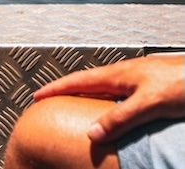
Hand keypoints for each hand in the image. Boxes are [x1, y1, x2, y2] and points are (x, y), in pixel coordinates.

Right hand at [33, 53, 184, 142]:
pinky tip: (111, 111)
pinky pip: (116, 94)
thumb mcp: (148, 103)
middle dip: (66, 90)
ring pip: (102, 88)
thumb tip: (90, 133)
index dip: (56, 88)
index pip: (78, 81)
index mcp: (117, 74)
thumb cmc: (180, 84)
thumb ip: (119, 118)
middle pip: (86, 82)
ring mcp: (135, 78)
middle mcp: (123, 74)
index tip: (37, 96)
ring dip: (85, 96)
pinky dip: (104, 102)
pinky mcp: (146, 86)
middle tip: (49, 101)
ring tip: (75, 106)